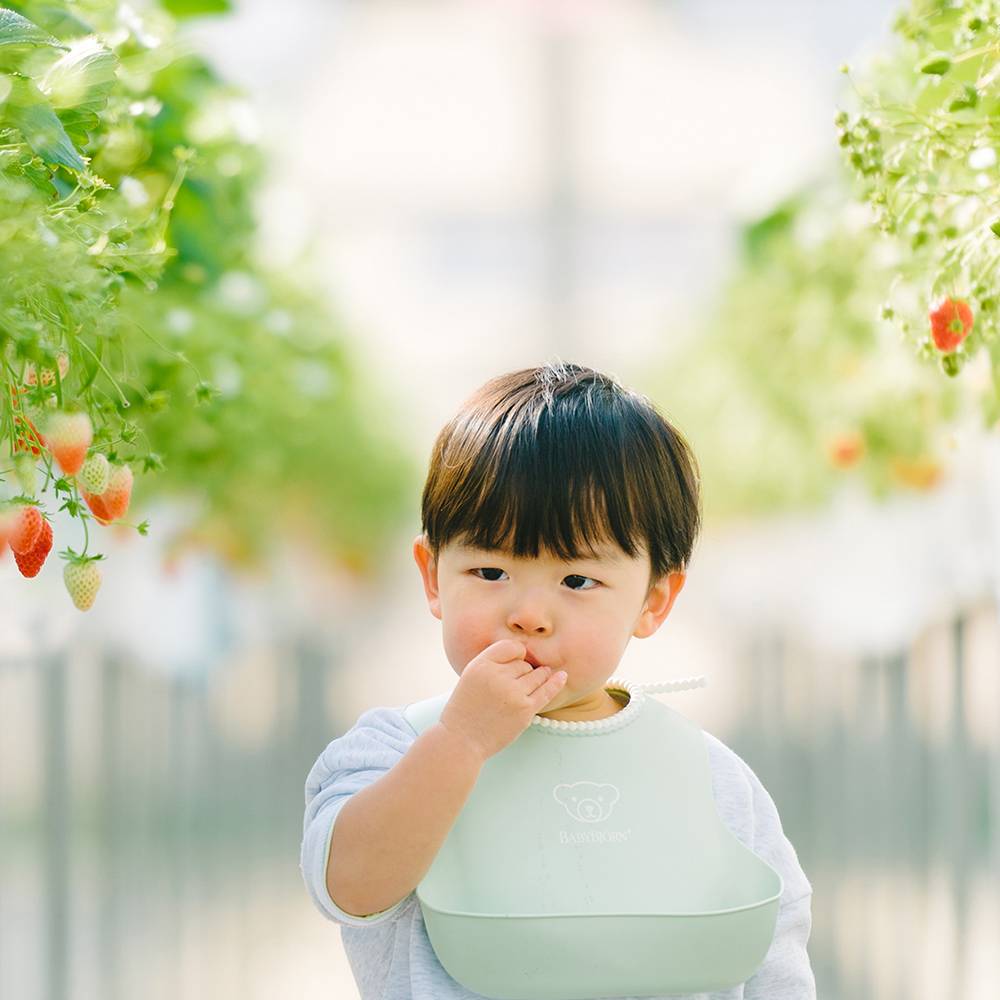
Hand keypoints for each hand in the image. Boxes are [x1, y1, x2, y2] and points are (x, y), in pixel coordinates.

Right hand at [438, 639, 567, 762]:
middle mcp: (498, 676)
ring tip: (526, 687)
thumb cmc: (466, 707)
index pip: (511, 647)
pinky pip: (546, 691)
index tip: (515, 662)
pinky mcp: (525, 710)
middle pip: (524, 663)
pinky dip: (555, 683)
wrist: (462, 739)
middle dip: (522, 672)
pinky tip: (562, 676)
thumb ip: (494, 662)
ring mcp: (513, 693)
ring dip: (537, 678)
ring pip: (536, 675)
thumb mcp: (471, 675)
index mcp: (481, 665)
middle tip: (509, 689)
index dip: (516, 654)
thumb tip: (524, 653)